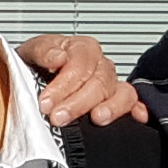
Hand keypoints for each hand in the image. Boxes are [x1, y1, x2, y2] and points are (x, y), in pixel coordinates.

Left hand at [23, 32, 141, 125]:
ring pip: (122, 92)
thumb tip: (58, 57)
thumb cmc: (35, 67)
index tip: (46, 103)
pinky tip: (137, 117)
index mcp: (80, 49)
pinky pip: (135, 103)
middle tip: (58, 117)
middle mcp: (99, 64)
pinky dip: (138, 110)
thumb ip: (42, 52)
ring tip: (97, 118)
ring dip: (111, 107)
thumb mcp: (30, 53)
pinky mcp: (117, 101)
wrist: (30, 82)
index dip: (64, 84)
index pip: (81, 64)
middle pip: (100, 81)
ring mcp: (110, 83)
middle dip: (78, 102)